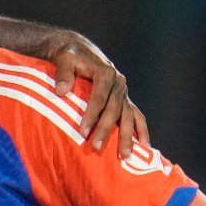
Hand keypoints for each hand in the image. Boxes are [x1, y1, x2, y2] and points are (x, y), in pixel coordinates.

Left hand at [47, 39, 148, 158]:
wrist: (78, 50)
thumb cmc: (69, 56)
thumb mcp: (64, 59)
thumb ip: (63, 74)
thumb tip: (61, 91)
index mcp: (106, 73)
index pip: (99, 98)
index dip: (91, 115)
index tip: (82, 131)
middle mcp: (119, 83)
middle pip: (115, 110)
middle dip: (106, 130)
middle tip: (96, 147)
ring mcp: (124, 92)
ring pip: (129, 116)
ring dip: (128, 136)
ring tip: (125, 156)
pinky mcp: (125, 99)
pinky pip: (137, 116)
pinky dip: (141, 131)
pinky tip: (144, 147)